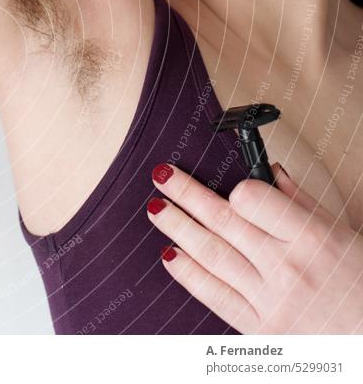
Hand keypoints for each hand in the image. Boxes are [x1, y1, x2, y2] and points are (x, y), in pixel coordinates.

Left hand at [146, 162, 362, 333]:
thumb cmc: (360, 282)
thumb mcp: (343, 234)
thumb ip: (301, 203)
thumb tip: (269, 171)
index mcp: (313, 238)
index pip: (255, 200)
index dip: (235, 189)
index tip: (220, 178)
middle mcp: (288, 268)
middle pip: (223, 223)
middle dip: (186, 195)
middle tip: (161, 175)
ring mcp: (271, 300)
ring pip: (211, 255)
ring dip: (177, 228)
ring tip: (156, 208)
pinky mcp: (259, 328)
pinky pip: (214, 295)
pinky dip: (188, 273)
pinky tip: (170, 254)